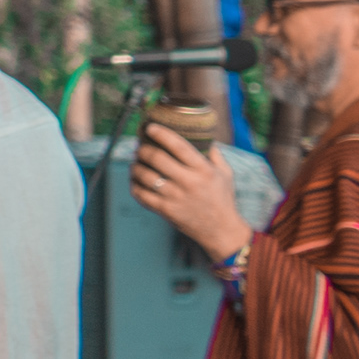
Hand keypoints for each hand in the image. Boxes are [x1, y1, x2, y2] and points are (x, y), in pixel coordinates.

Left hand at [129, 124, 252, 263]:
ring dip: (135, 166)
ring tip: (135, 162)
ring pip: (145, 175)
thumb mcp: (225, 174)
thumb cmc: (222, 198)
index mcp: (203, 170)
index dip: (161, 133)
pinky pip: (141, 194)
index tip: (150, 127)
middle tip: (139, 146)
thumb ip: (214, 154)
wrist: (221, 230)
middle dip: (143, 149)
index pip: (178, 146)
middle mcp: (188, 182)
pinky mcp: (166, 210)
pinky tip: (134, 180)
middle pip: (156, 158)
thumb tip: (202, 134)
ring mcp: (175, 197)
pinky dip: (134, 185)